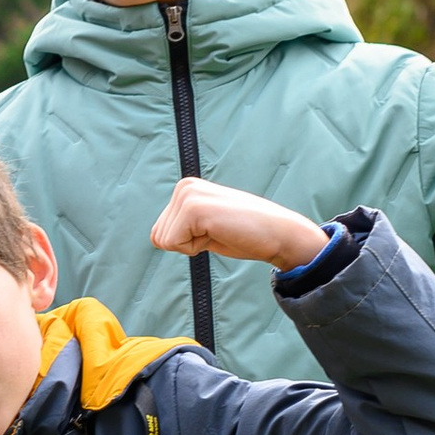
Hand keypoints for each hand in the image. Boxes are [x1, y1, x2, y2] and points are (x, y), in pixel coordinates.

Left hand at [150, 179, 328, 269]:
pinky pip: (174, 244)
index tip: (213, 232)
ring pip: (164, 241)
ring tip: (219, 231)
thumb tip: (155, 237)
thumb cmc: (246, 234)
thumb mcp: (206, 225)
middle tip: (218, 233)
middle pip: (158, 237)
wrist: (278, 234)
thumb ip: (183, 225)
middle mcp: (184, 186)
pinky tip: (219, 232)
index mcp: (185, 189)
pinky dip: (195, 248)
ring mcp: (188, 195)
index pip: (160, 233)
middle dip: (187, 244)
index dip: (186, 243)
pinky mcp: (193, 208)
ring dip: (192, 245)